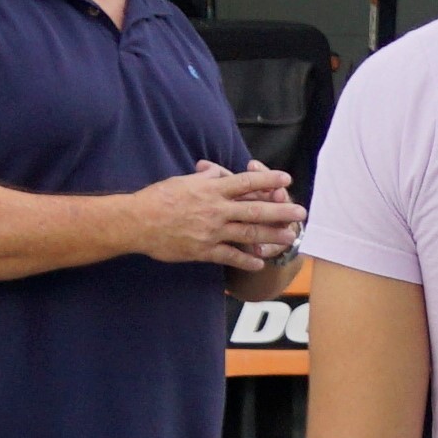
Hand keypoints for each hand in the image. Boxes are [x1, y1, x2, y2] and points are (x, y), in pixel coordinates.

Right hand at [141, 163, 304, 271]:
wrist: (137, 222)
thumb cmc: (158, 198)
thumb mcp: (184, 181)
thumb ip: (206, 179)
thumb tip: (220, 175)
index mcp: (212, 190)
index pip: (246, 183)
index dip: (268, 180)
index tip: (286, 179)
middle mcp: (216, 210)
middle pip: (255, 210)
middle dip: (281, 211)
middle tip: (301, 213)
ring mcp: (211, 232)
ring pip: (248, 233)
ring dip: (272, 236)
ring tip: (290, 238)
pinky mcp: (203, 250)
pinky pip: (229, 256)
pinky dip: (246, 260)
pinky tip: (261, 263)